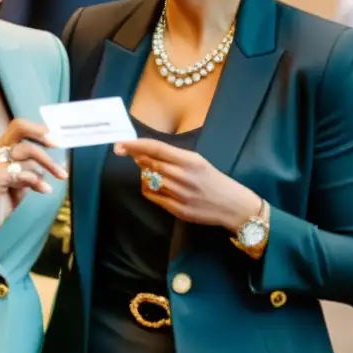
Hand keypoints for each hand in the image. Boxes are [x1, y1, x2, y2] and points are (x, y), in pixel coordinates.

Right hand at [0, 118, 67, 237]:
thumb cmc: (2, 199)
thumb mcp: (23, 180)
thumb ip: (34, 167)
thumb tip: (57, 160)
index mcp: (3, 150)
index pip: (18, 126)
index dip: (38, 129)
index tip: (56, 139)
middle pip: (20, 130)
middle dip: (42, 136)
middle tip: (59, 146)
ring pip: (26, 152)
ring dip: (47, 165)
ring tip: (59, 178)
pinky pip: (22, 173)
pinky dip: (37, 181)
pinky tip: (45, 190)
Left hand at [115, 138, 260, 229]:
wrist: (232, 205)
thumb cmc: (213, 180)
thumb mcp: (197, 161)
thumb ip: (173, 157)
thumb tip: (143, 153)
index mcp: (190, 161)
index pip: (156, 148)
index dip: (135, 145)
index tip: (120, 143)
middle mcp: (183, 176)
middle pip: (149, 164)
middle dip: (136, 158)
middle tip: (131, 154)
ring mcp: (179, 194)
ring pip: (148, 180)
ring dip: (143, 174)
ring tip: (150, 171)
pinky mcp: (177, 209)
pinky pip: (152, 196)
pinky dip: (147, 188)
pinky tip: (153, 185)